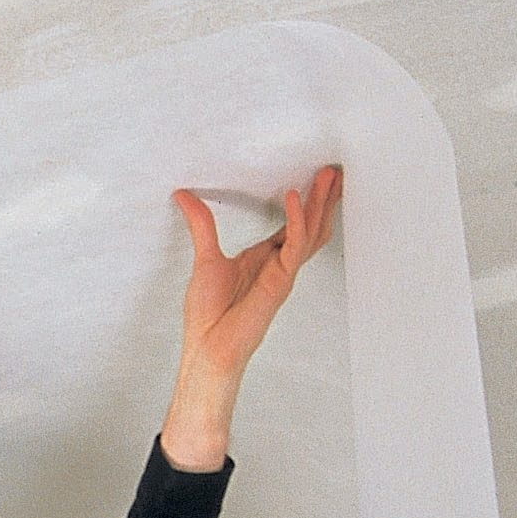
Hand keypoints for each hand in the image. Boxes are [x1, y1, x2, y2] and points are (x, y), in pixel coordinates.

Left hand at [170, 165, 341, 380]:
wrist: (209, 346)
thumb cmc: (208, 315)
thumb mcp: (205, 257)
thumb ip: (201, 224)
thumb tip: (185, 196)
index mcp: (264, 259)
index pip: (292, 225)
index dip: (305, 201)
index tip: (313, 177)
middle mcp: (278, 265)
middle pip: (310, 226)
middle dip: (323, 198)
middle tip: (331, 170)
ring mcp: (283, 273)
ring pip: (310, 232)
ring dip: (320, 203)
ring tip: (326, 177)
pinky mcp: (280, 281)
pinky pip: (294, 245)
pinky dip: (296, 220)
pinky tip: (294, 197)